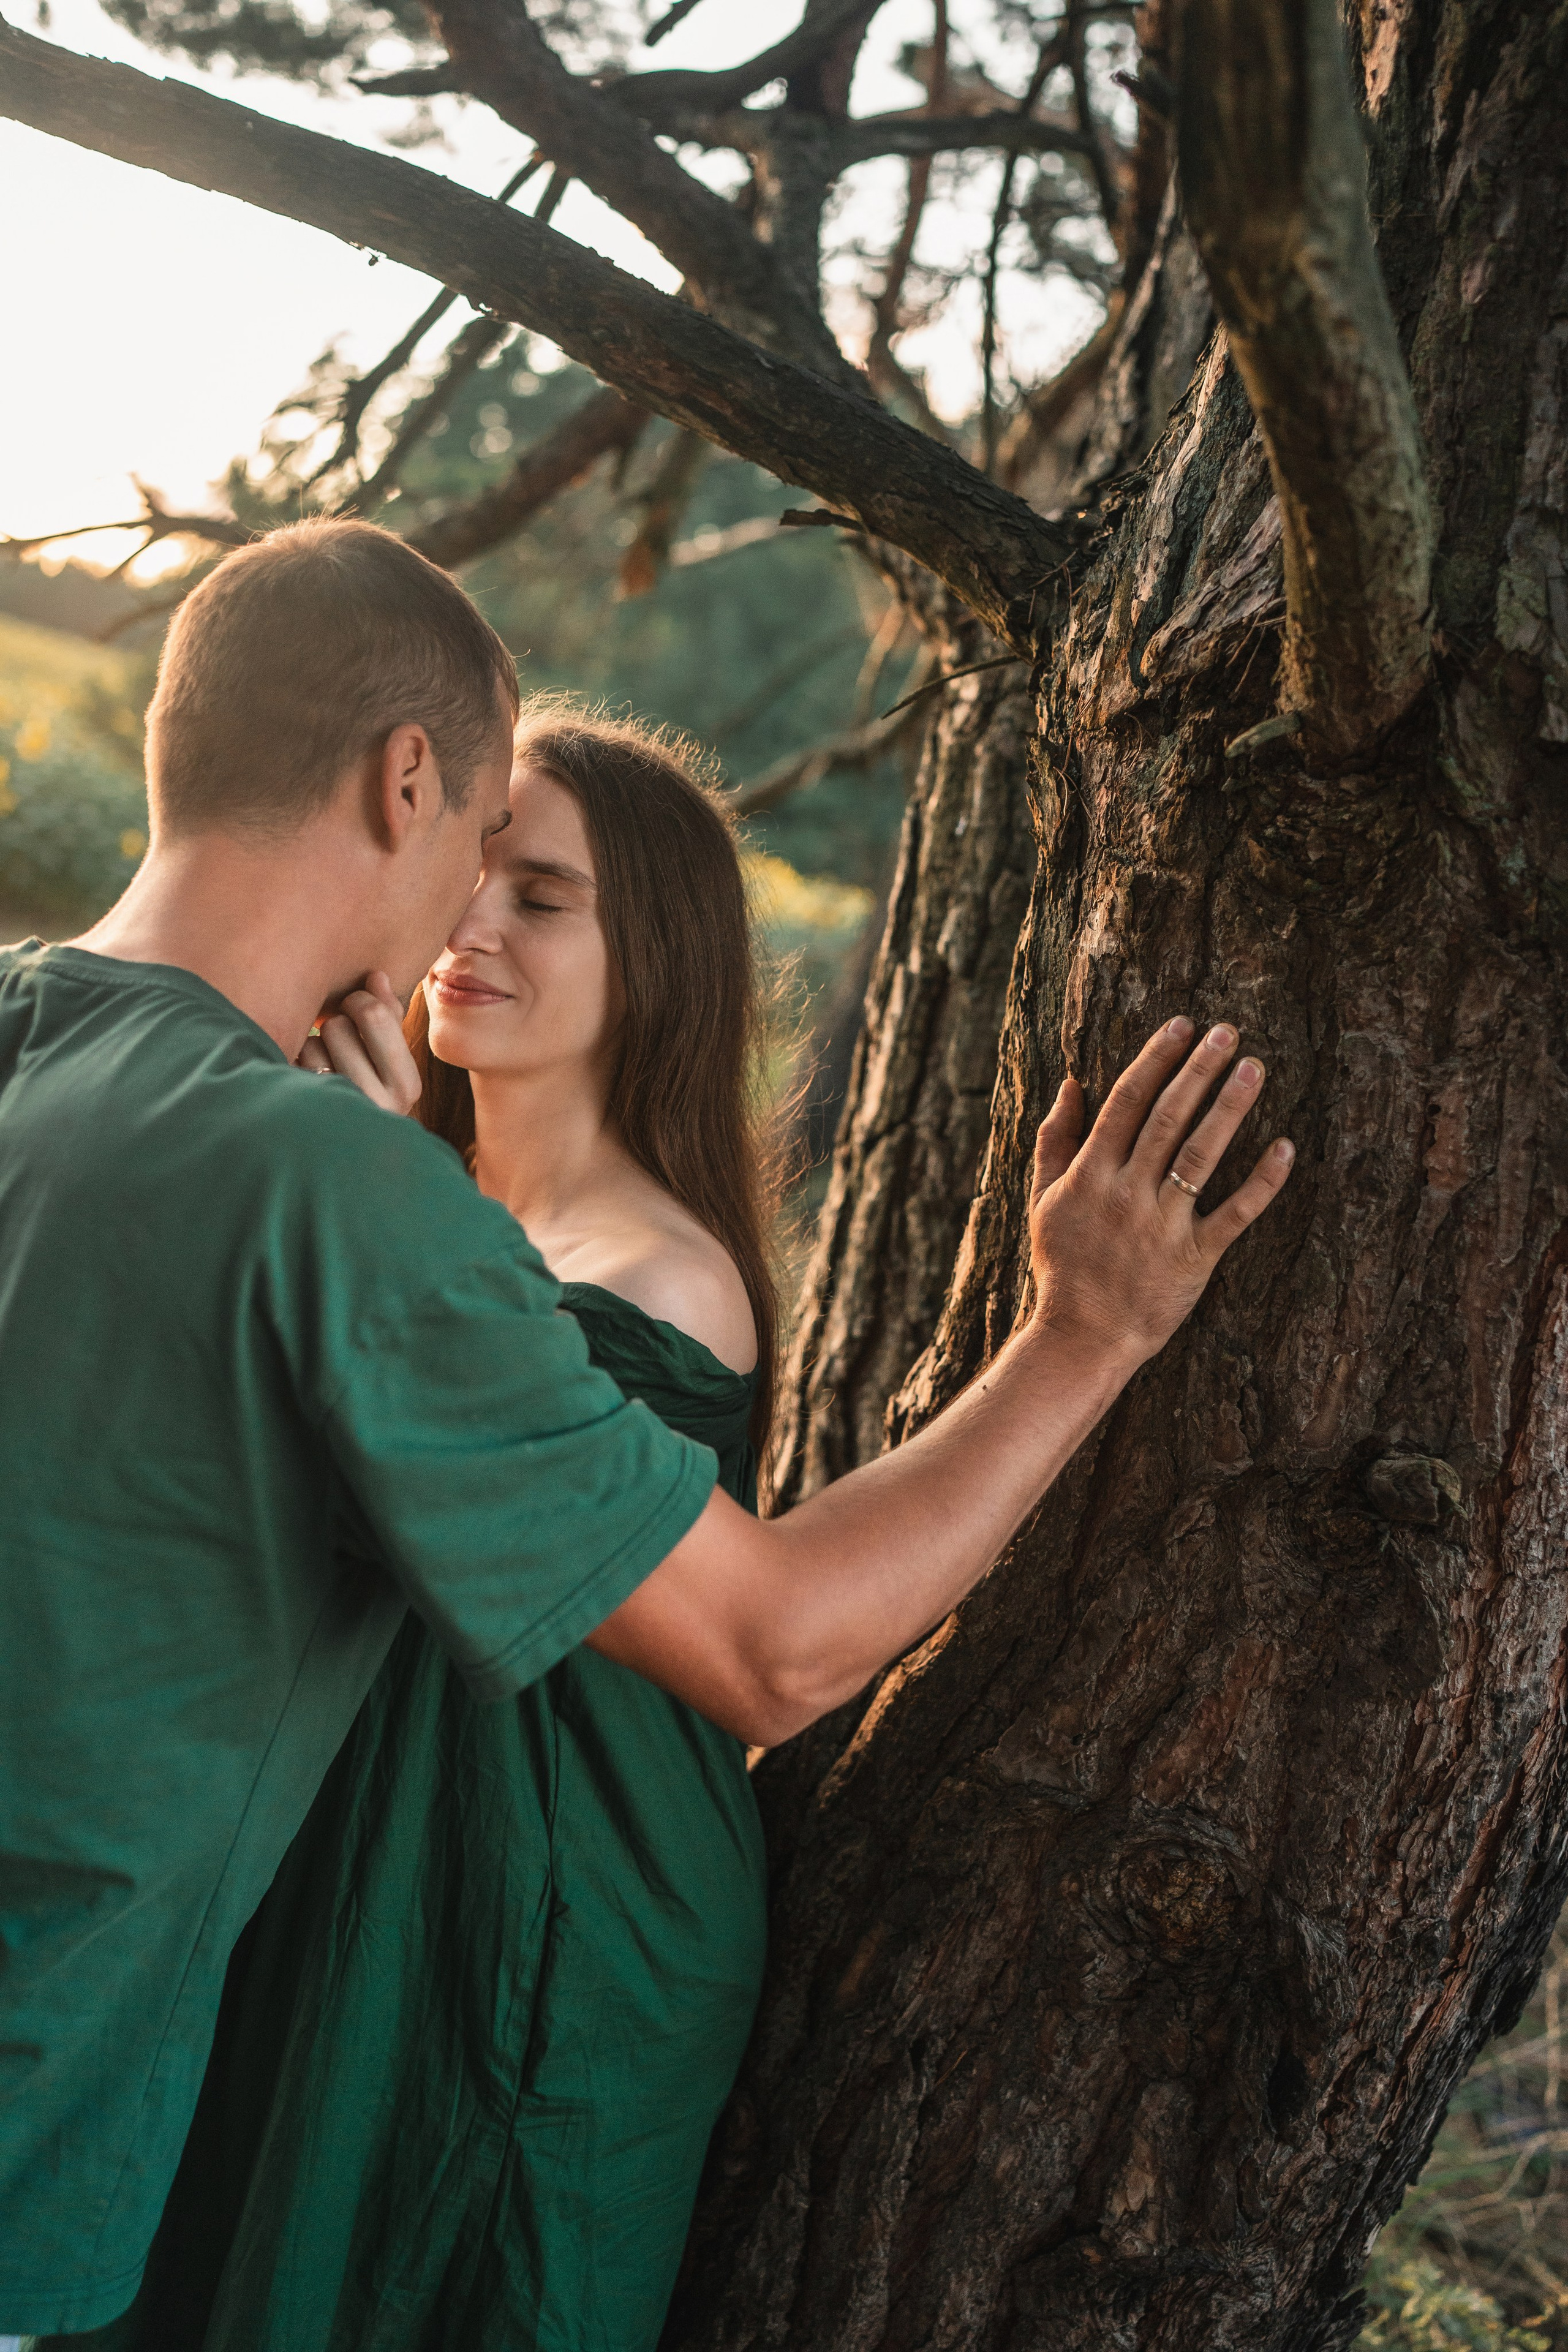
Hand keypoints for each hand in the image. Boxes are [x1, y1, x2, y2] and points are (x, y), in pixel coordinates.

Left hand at [297, 971, 421, 1115]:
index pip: (375, 1014)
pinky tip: (306, 1081)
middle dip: (334, 1026)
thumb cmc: (371, 1088)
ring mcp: (344, 1114)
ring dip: (313, 1048)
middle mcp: (380, 1104)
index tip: (355, 1008)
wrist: (347, 1156)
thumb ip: (388, 1014)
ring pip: (313, 1046)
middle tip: (338, 1043)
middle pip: (340, 1027)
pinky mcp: (311, 1117)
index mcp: (407, 1085)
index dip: (358, 1000)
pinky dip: (296, 1065)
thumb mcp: (389, 1057)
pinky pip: (292, 1067)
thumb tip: (377, 974)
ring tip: (323, 1067)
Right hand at [1026, 1016, 1292, 1367]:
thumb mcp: (1044, 1199)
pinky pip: (1234, 1213)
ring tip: (1253, 1068)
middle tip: (1227, 1031)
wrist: (1082, 1337)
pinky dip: (1261, 1181)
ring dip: (1229, 1108)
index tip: (1180, 1025)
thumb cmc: (1063, 1266)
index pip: (1125, 1103)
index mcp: (1090, 1175)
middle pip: (1166, 1119)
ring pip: (1199, 1155)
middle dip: (1196, 1070)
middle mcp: (1126, 1194)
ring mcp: (1161, 1226)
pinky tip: (1285, 1146)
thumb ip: (1054, 1140)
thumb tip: (1069, 1083)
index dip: (1154, 1060)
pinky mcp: (1194, 1258)